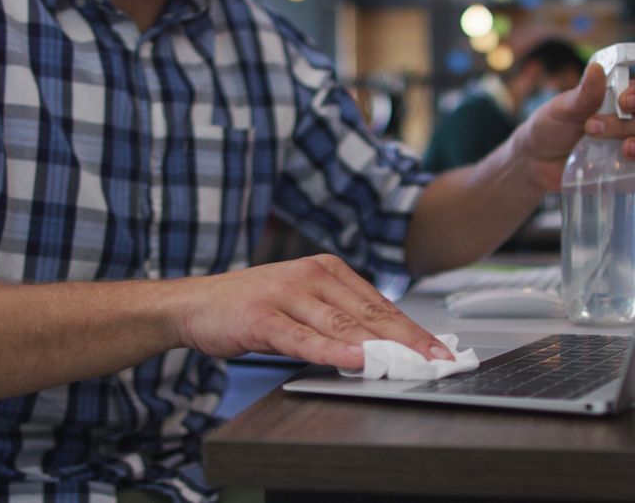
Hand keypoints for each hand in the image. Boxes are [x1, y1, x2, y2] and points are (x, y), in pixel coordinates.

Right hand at [175, 255, 452, 368]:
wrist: (194, 303)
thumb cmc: (251, 306)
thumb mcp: (303, 305)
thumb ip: (340, 319)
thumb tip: (385, 346)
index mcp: (327, 269)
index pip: (380, 303)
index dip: (413, 329)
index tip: (440, 350)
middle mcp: (311, 275)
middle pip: (370, 313)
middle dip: (409, 341)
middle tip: (437, 361)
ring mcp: (286, 293)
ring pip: (343, 325)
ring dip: (379, 348)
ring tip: (408, 365)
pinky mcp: (263, 316)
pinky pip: (303, 337)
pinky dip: (331, 351)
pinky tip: (354, 361)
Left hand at [511, 63, 634, 200]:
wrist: (535, 161)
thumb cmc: (550, 127)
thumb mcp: (561, 109)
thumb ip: (582, 94)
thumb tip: (596, 69)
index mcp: (620, 101)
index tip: (625, 101)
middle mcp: (632, 125)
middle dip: (628, 125)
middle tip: (596, 130)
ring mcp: (634, 152)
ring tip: (627, 152)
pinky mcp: (629, 177)